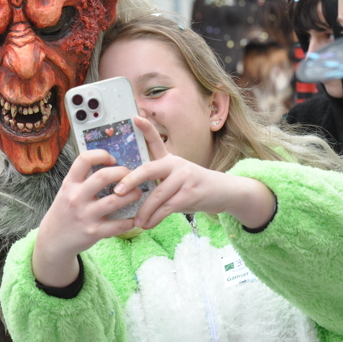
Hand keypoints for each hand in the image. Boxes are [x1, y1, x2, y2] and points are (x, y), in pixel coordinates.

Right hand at [32, 150, 142, 287]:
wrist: (53, 240)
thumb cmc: (65, 211)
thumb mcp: (67, 191)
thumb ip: (83, 179)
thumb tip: (112, 165)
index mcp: (70, 183)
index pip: (84, 159)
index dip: (102, 155)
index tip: (113, 160)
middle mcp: (76, 197)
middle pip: (103, 177)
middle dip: (123, 173)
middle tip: (131, 176)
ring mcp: (85, 215)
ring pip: (116, 200)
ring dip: (133, 195)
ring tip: (138, 193)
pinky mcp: (94, 232)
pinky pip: (118, 225)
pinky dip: (130, 221)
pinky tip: (133, 218)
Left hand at [114, 116, 275, 229]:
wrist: (226, 193)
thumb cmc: (194, 188)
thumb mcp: (177, 179)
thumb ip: (159, 183)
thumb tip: (132, 196)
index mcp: (170, 159)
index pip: (156, 141)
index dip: (146, 129)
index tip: (135, 117)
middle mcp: (176, 165)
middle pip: (149, 170)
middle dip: (131, 181)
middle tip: (117, 192)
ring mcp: (184, 178)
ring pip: (157, 196)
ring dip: (144, 211)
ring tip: (136, 221)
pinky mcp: (190, 194)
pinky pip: (166, 207)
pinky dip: (154, 218)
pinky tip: (147, 224)